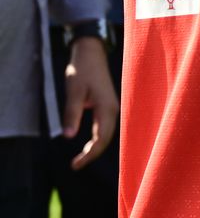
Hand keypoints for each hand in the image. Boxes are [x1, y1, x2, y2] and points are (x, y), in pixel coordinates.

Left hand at [64, 37, 118, 170]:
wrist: (91, 52)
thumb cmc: (82, 70)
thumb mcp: (73, 92)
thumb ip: (71, 114)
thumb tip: (68, 137)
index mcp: (106, 108)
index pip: (101, 139)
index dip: (89, 155)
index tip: (74, 165)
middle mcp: (114, 109)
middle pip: (107, 139)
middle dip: (93, 154)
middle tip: (75, 165)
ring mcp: (113, 106)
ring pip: (108, 133)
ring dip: (96, 147)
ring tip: (81, 157)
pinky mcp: (109, 104)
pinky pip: (107, 127)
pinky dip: (99, 138)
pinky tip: (90, 143)